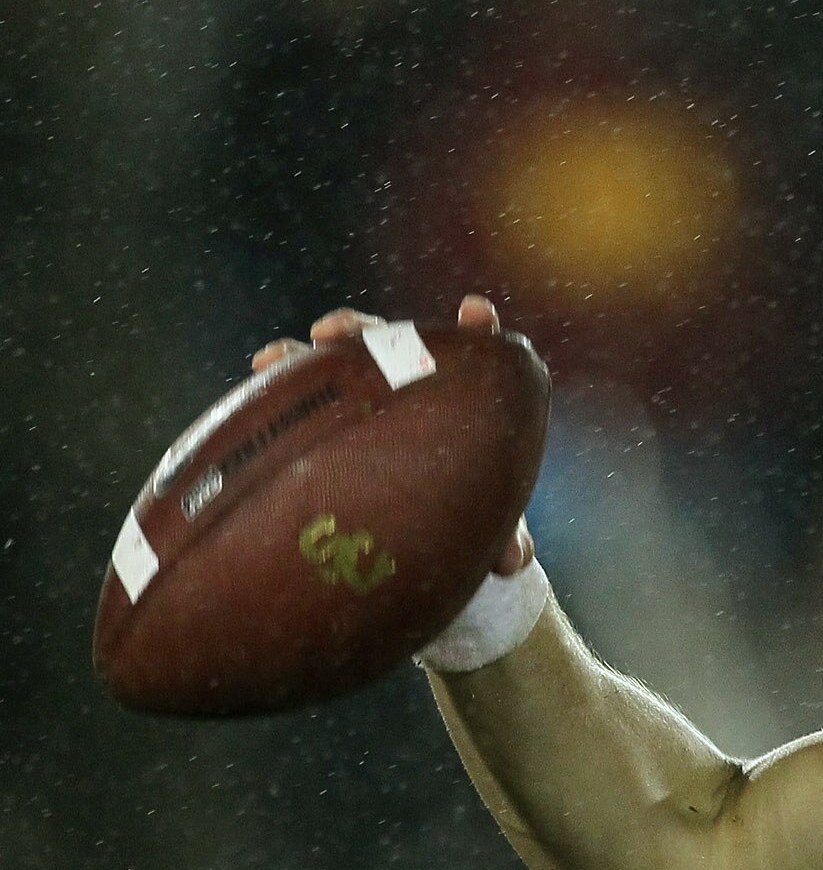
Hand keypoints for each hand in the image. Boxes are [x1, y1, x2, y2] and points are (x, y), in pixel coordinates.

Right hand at [252, 295, 533, 574]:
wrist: (413, 536)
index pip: (478, 354)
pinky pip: (306, 385)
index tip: (473, 311)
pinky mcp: (329, 411)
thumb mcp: (481, 522)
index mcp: (463, 400)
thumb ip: (503, 533)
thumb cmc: (460, 514)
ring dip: (324, 344)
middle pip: (396, 344)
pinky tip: (262, 366)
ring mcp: (367, 393)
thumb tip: (513, 558)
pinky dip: (285, 371)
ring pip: (346, 356)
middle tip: (343, 330)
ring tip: (295, 347)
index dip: (479, 330)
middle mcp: (413, 384)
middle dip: (371, 330)